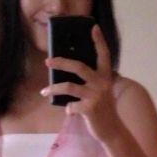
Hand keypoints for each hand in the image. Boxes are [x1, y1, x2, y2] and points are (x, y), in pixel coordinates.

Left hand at [42, 24, 119, 142]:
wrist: (112, 130)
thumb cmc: (103, 109)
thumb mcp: (101, 91)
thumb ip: (91, 81)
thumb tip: (67, 73)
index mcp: (105, 77)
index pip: (104, 54)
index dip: (98, 40)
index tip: (93, 27)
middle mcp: (102, 83)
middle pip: (78, 67)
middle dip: (61, 62)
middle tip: (48, 61)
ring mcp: (96, 96)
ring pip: (69, 87)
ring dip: (54, 88)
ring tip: (44, 92)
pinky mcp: (90, 109)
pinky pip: (70, 106)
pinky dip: (67, 108)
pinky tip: (69, 111)